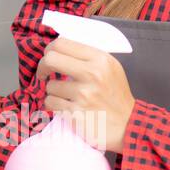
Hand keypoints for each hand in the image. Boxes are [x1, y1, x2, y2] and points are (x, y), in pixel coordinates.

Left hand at [35, 38, 135, 152]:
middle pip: (50, 59)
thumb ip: (88, 56)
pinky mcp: (75, 113)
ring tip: (68, 97)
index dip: (49, 50)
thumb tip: (59, 49)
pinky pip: (51, 103)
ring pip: (50, 86)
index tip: (49, 58)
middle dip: (42, 67)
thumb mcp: (110, 68)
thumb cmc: (116, 96)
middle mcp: (92, 74)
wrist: (127, 125)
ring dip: (54, 92)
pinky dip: (54, 106)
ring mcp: (83, 95)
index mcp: (100, 59)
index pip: (62, 44)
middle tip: (44, 74)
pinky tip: (66, 107)